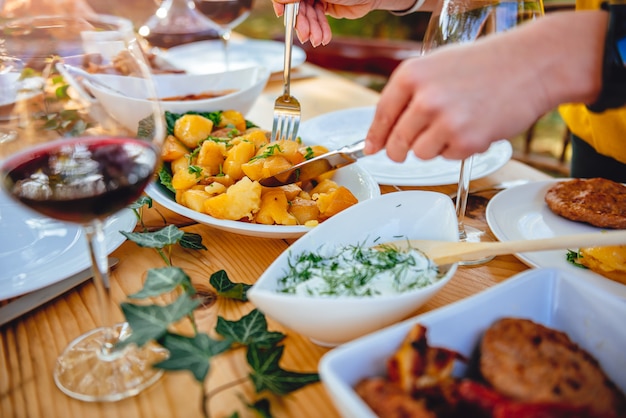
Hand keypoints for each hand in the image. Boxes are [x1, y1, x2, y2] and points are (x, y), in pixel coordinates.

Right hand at [272, 0, 413, 45]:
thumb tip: (279, 1)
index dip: (283, 4)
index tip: (282, 15)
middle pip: (298, 6)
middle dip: (302, 23)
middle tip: (305, 36)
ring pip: (308, 15)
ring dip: (312, 30)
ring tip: (317, 40)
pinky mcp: (326, 6)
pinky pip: (318, 20)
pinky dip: (320, 30)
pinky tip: (323, 38)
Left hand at [364, 12, 604, 161]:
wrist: (531, 64)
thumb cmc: (485, 64)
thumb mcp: (437, 67)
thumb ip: (409, 95)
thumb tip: (384, 133)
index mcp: (411, 75)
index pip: (381, 115)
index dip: (375, 137)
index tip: (372, 149)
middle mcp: (424, 98)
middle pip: (397, 143)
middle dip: (399, 151)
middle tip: (408, 150)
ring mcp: (445, 120)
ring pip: (420, 154)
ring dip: (434, 147)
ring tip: (456, 124)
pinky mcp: (467, 140)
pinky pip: (448, 156)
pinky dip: (459, 148)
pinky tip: (475, 126)